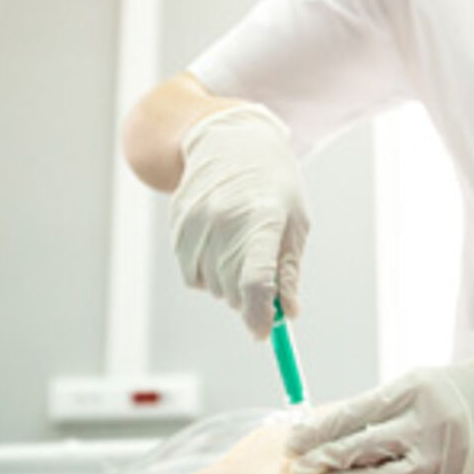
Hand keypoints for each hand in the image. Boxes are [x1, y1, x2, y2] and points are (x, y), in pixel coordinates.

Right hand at [170, 103, 308, 339]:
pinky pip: (190, 274)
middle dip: (249, 298)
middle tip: (262, 281)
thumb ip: (288, 270)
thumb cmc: (274, 184)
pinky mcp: (178, 226)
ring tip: (240, 250)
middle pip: (231, 289)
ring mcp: (196, 222)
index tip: (263, 332)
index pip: (255, 281)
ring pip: (209, 286)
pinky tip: (219, 245)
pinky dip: (206, 273)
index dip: (259, 314)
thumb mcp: (295, 221)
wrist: (231, 141)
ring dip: (226, 284)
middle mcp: (225, 219)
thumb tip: (289, 313)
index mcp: (262, 217)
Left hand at [285, 356, 473, 473]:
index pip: (354, 414)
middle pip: (366, 448)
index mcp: (412, 390)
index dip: (319, 431)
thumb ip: (370, 411)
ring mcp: (444, 457)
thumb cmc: (439, 392)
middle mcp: (429, 423)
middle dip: (325, 459)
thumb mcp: (405, 387)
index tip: (293, 442)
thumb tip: (319, 435)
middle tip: (298, 467)